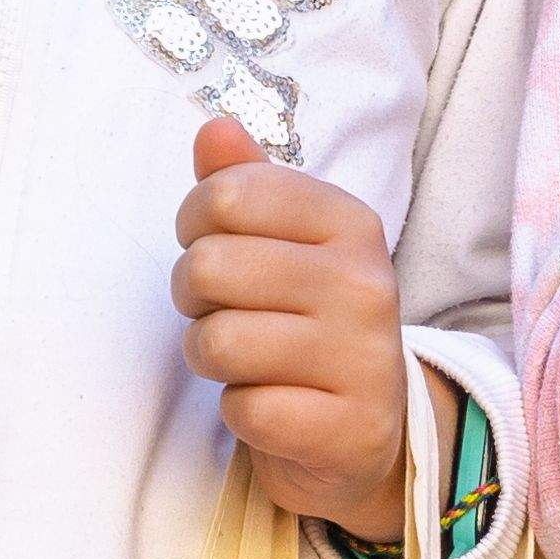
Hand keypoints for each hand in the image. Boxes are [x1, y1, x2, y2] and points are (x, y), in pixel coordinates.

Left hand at [173, 118, 426, 540]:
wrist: (365, 430)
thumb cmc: (306, 322)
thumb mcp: (283, 244)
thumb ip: (245, 183)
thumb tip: (213, 128)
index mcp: (350, 222)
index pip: (227, 195)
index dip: (195, 225)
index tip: (214, 247)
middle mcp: (365, 283)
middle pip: (210, 267)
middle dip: (193, 296)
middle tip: (222, 310)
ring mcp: (363, 359)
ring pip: (219, 342)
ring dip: (210, 357)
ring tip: (243, 359)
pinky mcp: (348, 429)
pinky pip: (245, 409)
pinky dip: (239, 412)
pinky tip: (270, 405)